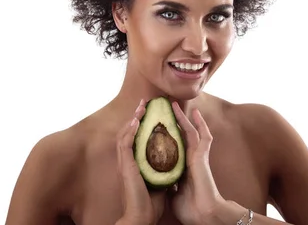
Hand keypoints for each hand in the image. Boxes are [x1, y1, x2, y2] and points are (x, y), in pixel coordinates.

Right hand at [116, 99, 166, 224]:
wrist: (143, 218)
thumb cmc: (151, 203)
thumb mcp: (162, 178)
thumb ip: (164, 167)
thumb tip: (174, 159)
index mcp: (137, 162)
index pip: (139, 138)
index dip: (144, 123)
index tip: (152, 111)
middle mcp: (130, 160)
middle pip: (130, 132)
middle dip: (137, 116)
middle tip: (145, 103)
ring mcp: (126, 163)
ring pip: (125, 134)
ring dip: (133, 119)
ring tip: (141, 106)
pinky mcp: (126, 167)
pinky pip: (125, 144)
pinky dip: (130, 131)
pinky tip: (136, 121)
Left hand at [170, 102, 227, 224]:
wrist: (201, 213)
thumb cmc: (189, 207)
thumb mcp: (173, 191)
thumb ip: (169, 181)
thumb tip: (161, 178)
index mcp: (183, 167)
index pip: (174, 145)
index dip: (167, 134)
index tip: (158, 124)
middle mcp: (191, 159)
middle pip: (181, 134)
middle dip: (174, 121)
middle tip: (165, 107)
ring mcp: (198, 156)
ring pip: (191, 131)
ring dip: (183, 117)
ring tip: (175, 104)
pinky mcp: (203, 156)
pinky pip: (202, 136)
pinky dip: (199, 124)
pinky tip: (195, 113)